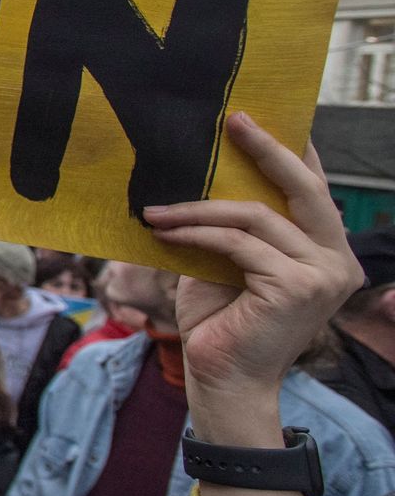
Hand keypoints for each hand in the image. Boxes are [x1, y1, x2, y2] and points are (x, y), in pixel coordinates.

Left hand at [144, 111, 356, 495]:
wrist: (222, 381)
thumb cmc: (221, 322)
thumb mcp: (228, 263)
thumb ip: (233, 226)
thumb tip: (202, 173)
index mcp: (328, 252)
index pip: (314, 190)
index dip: (293, 149)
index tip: (263, 115)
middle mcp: (338, 261)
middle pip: (305, 189)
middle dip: (267, 149)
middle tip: (231, 119)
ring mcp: (323, 275)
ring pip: (256, 217)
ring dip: (199, 208)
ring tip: (157, 207)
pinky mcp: (295, 287)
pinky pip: (237, 243)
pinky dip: (196, 233)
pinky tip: (163, 230)